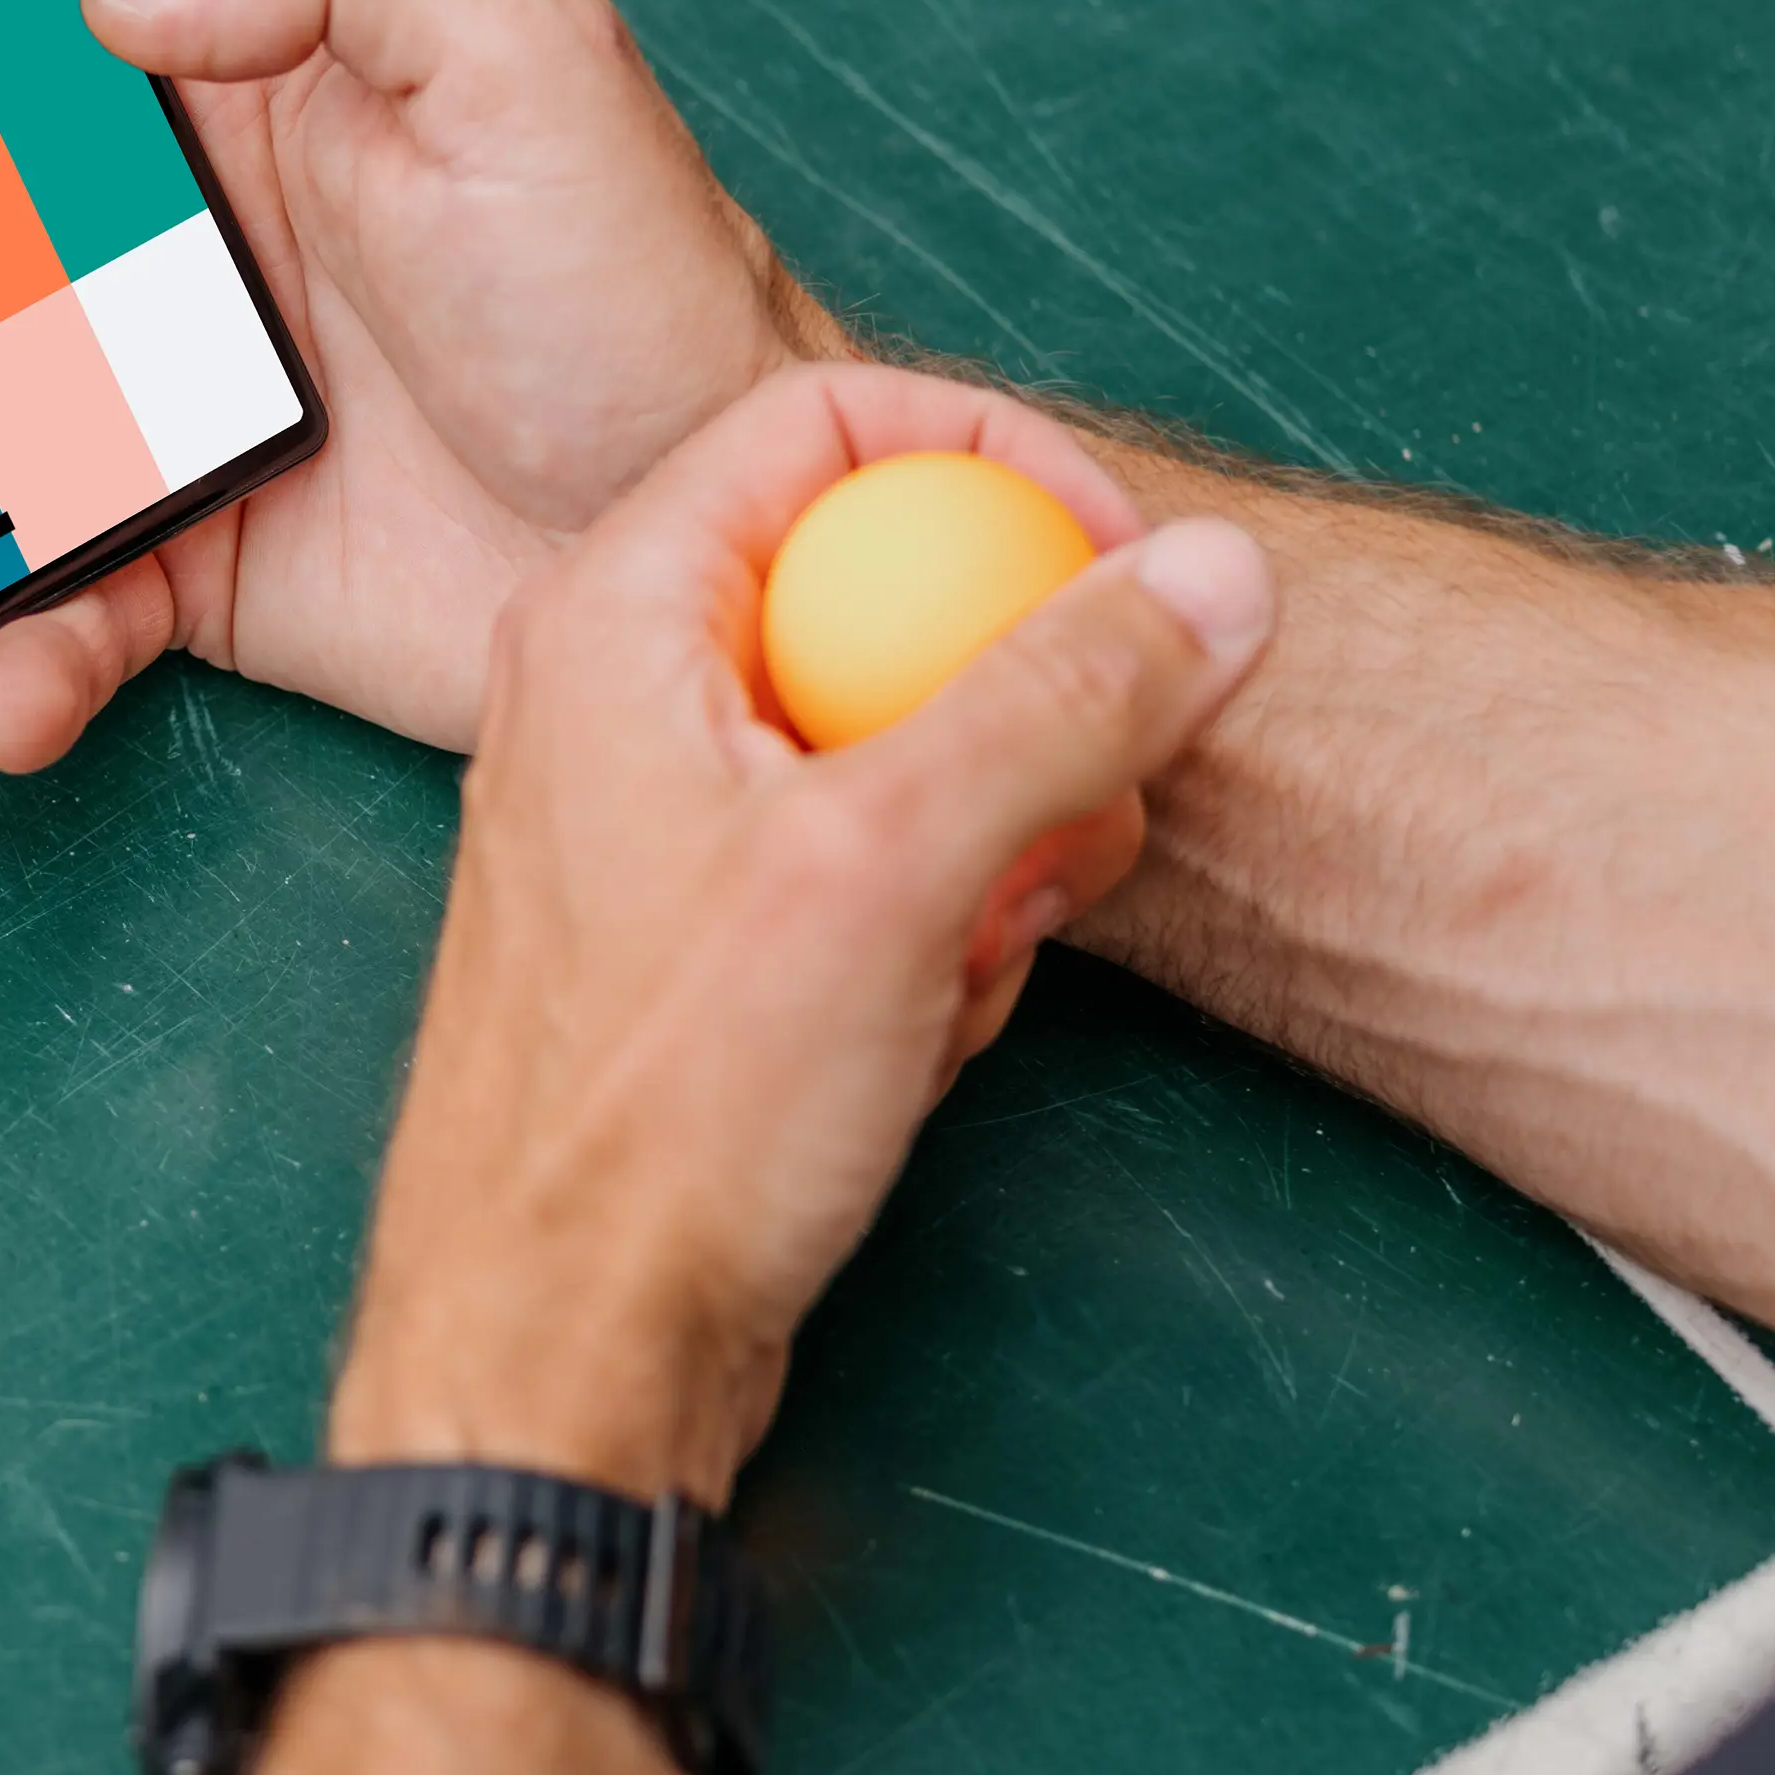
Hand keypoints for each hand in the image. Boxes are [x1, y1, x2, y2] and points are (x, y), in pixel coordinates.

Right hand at [0, 0, 825, 770]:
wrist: (733, 556)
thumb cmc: (651, 289)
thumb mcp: (523, 55)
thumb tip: (117, 2)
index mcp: (228, 94)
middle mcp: (165, 256)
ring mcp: (167, 424)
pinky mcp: (201, 577)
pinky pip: (55, 614)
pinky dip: (5, 658)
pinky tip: (0, 687)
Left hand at [329, 366, 1277, 1503]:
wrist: (564, 1352)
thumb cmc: (664, 1118)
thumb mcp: (896, 868)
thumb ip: (1058, 700)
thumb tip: (1210, 577)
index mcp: (616, 619)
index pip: (820, 422)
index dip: (994, 457)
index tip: (1121, 560)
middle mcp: (620, 697)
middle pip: (878, 585)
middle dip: (1015, 694)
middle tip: (1079, 802)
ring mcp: (658, 823)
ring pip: (899, 741)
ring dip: (994, 838)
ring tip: (979, 944)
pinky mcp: (708, 940)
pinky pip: (876, 866)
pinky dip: (942, 929)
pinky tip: (929, 1023)